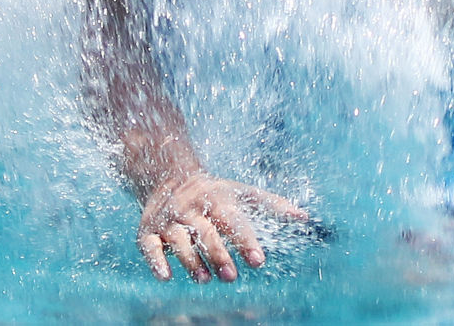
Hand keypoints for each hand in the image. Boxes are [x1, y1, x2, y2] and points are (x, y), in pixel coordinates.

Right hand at [137, 171, 307, 282]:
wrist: (168, 175)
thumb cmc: (215, 193)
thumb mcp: (242, 193)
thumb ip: (272, 205)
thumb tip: (305, 218)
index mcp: (217, 200)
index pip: (233, 221)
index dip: (246, 241)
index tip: (258, 261)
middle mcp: (192, 209)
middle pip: (206, 232)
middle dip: (218, 254)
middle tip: (232, 276)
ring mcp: (169, 220)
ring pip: (179, 240)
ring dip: (192, 261)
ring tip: (205, 279)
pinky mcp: (148, 230)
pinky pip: (149, 245)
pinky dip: (156, 260)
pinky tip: (165, 276)